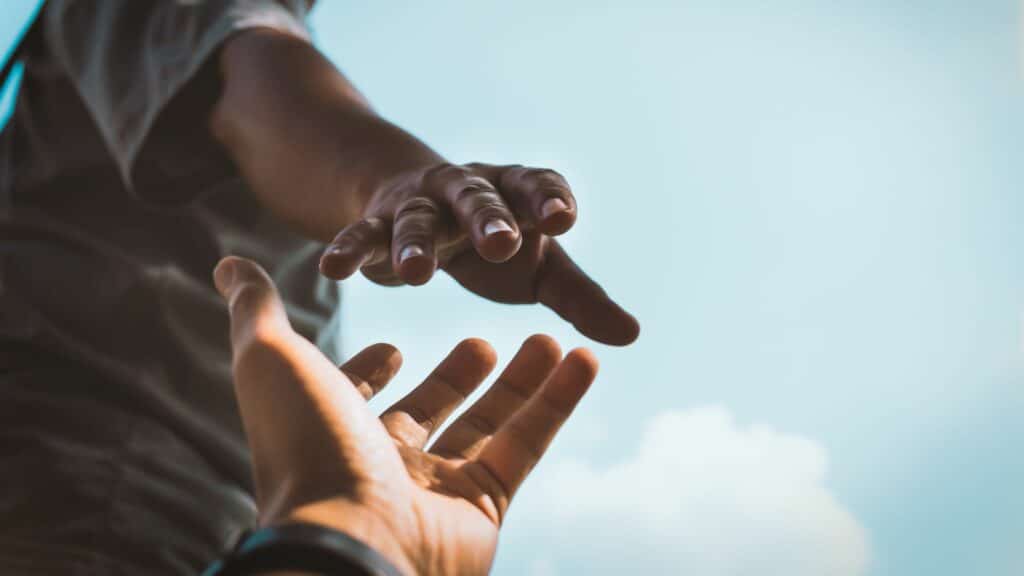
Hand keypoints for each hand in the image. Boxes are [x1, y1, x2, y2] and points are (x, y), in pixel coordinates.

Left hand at [213, 256, 598, 574]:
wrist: (351, 540)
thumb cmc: (307, 446)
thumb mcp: (272, 360)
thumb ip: (256, 310)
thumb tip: (229, 263)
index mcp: (331, 431)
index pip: (355, 397)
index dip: (371, 372)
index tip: (393, 347)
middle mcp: (381, 463)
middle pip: (430, 410)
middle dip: (457, 376)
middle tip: (483, 342)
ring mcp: (434, 489)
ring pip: (487, 426)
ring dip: (521, 382)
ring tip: (550, 338)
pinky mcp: (483, 507)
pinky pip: (525, 446)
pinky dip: (557, 402)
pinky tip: (583, 359)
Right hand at [318, 163, 639, 345]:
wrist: (422, 205)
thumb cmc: (495, 242)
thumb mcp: (540, 267)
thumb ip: (580, 298)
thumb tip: (631, 336)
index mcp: (516, 194)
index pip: (536, 187)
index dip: (548, 200)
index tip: (563, 219)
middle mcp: (468, 191)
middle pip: (479, 199)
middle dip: (489, 219)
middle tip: (502, 243)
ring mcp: (420, 205)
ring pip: (417, 220)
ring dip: (415, 243)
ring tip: (415, 275)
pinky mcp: (378, 223)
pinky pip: (361, 235)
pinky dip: (348, 249)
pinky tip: (332, 269)